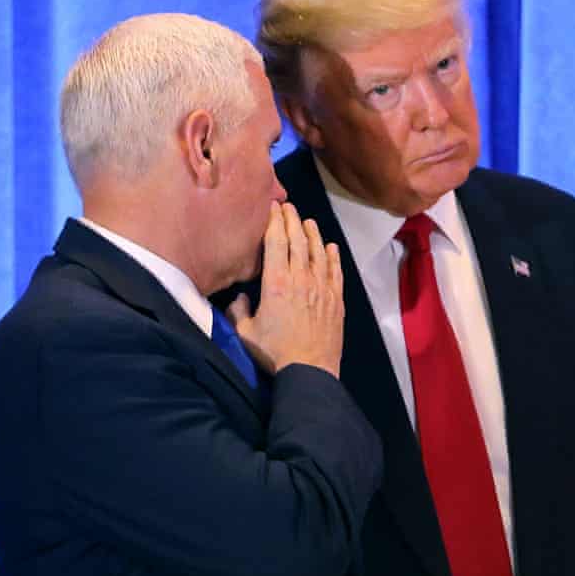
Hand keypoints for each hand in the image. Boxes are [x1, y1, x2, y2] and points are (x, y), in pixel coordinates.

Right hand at [226, 202, 343, 377]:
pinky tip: (331, 247)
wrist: (310, 369)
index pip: (276, 243)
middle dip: (292, 220)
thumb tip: (240, 297)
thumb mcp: (245, 333)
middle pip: (298, 241)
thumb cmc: (275, 353)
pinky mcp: (336, 299)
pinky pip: (335, 271)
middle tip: (288, 206)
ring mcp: (322, 288)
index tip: (272, 207)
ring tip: (308, 221)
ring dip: (313, 234)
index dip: (274, 222)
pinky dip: (333, 257)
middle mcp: (301, 279)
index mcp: (276, 283)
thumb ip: (238, 311)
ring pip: (319, 252)